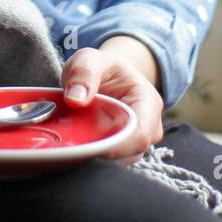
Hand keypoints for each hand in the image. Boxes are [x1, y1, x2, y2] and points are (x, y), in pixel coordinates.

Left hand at [60, 44, 164, 164]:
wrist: (108, 76)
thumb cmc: (102, 67)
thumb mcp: (90, 59)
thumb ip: (84, 72)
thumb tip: (75, 99)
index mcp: (148, 102)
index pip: (140, 134)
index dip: (116, 145)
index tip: (88, 146)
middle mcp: (150, 127)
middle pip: (130, 152)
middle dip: (101, 152)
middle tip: (72, 144)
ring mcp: (138, 143)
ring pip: (120, 161)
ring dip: (96, 156)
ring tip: (73, 142)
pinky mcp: (124, 152)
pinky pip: (111, 163)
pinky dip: (93, 157)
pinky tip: (78, 148)